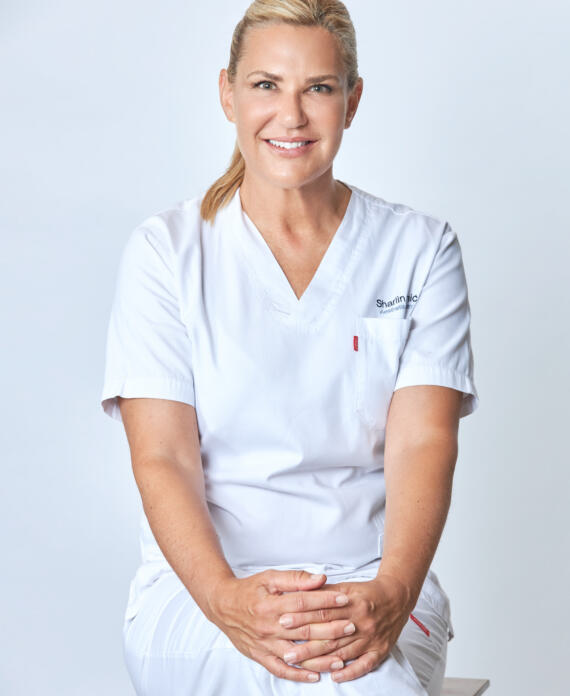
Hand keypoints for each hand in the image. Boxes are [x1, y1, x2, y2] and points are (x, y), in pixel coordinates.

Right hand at [207, 569, 353, 683]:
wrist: (222, 605)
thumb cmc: (249, 589)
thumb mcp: (270, 578)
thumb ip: (295, 578)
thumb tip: (320, 578)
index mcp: (272, 604)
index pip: (304, 603)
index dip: (325, 600)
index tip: (344, 598)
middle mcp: (269, 626)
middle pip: (305, 629)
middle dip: (330, 628)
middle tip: (351, 625)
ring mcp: (265, 644)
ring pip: (296, 653)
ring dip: (320, 657)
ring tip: (341, 657)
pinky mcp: (260, 656)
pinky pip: (281, 669)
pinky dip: (298, 674)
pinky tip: (315, 676)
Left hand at [276, 574, 413, 682]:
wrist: (397, 597)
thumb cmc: (367, 592)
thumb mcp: (346, 586)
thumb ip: (324, 591)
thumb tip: (300, 593)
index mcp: (351, 602)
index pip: (322, 611)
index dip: (302, 617)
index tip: (283, 621)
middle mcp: (360, 621)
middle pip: (329, 635)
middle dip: (306, 644)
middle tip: (286, 652)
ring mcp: (371, 637)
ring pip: (342, 651)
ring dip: (321, 660)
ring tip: (301, 665)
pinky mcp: (380, 649)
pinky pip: (365, 664)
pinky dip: (350, 671)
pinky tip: (335, 676)